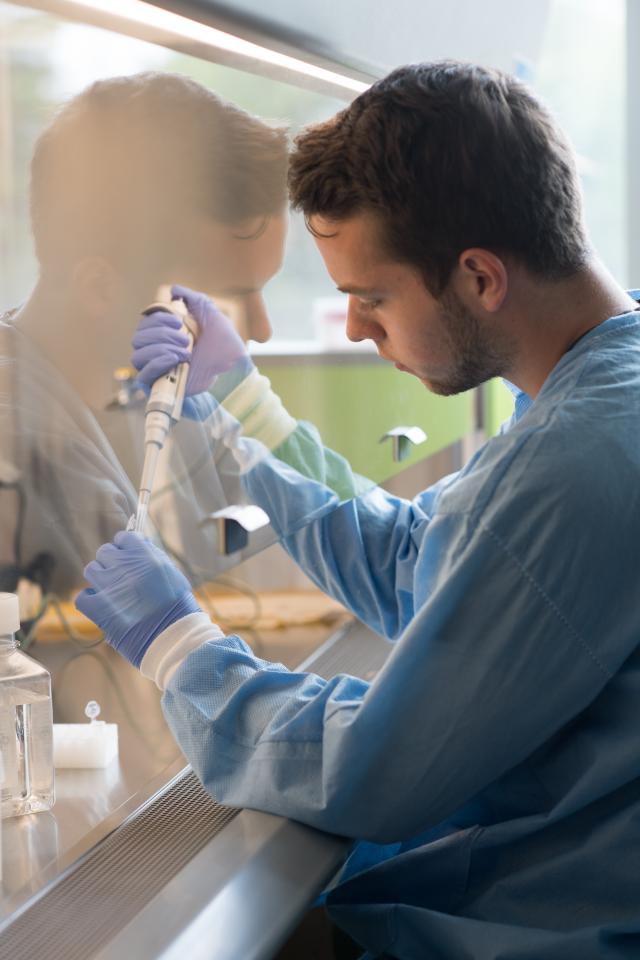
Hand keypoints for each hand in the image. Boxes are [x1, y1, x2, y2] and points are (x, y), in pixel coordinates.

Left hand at [75, 531, 199, 666]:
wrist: (172, 636)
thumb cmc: (178, 607)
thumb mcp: (172, 573)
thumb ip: (153, 557)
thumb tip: (140, 546)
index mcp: (144, 555)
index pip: (124, 537)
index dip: (126, 546)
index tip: (128, 554)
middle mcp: (123, 567)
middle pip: (105, 552)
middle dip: (112, 561)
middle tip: (121, 575)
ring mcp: (108, 587)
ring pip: (91, 569)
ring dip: (100, 577)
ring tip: (111, 590)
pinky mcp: (98, 608)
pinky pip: (82, 597)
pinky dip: (89, 600)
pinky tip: (100, 605)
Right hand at [131, 285, 250, 396]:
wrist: (233, 369)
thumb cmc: (224, 345)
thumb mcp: (211, 315)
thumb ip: (193, 299)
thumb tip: (173, 289)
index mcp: (166, 333)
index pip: (145, 323)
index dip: (157, 319)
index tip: (178, 321)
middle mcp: (158, 349)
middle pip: (139, 337)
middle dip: (161, 334)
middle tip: (185, 339)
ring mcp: (158, 368)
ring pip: (138, 354)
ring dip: (161, 348)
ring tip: (186, 352)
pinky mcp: (161, 385)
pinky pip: (143, 374)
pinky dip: (157, 363)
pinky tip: (175, 360)